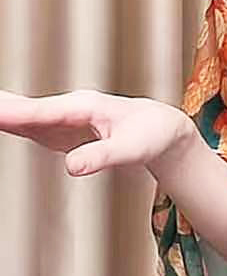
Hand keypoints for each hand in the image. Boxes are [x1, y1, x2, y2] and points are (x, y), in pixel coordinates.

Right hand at [0, 88, 194, 176]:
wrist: (162, 128)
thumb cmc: (150, 135)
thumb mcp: (131, 150)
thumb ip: (101, 157)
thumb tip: (71, 167)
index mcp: (83, 108)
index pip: (41, 112)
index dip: (13, 113)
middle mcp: (69, 108)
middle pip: (25, 108)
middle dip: (0, 108)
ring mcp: (62, 118)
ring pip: (23, 115)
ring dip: (2, 114)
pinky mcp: (61, 130)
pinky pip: (29, 125)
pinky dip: (9, 122)